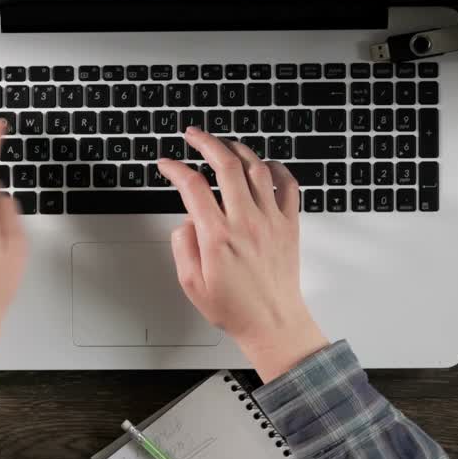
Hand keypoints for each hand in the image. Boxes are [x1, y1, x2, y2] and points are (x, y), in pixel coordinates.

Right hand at [157, 129, 327, 382]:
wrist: (273, 323)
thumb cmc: (235, 309)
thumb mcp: (191, 284)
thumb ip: (184, 246)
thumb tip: (187, 220)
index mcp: (218, 236)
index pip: (193, 186)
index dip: (175, 169)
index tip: (167, 164)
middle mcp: (246, 222)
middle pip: (226, 164)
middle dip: (206, 142)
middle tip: (194, 135)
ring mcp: (271, 220)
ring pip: (257, 168)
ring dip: (238, 149)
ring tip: (225, 144)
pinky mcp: (290, 224)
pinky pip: (288, 185)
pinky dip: (277, 168)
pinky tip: (265, 164)